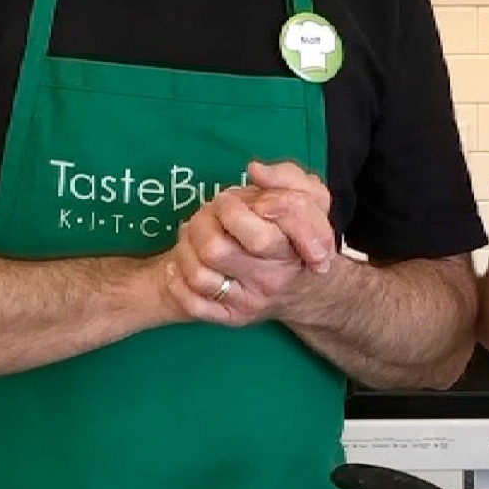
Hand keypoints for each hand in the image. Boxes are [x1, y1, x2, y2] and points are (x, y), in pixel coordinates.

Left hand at [161, 164, 335, 327]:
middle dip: (203, 223)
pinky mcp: (232, 318)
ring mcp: (250, 301)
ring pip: (199, 276)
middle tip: (210, 213)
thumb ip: (286, 177)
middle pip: (215, 250)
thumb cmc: (297, 236)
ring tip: (194, 236)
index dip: (235, 209)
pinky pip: (193, 304)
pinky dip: (178, 282)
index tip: (235, 199)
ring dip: (186, 249)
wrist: (305, 289)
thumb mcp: (310, 200)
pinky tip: (184, 264)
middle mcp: (271, 279)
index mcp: (290, 249)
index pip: (258, 234)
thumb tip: (254, 171)